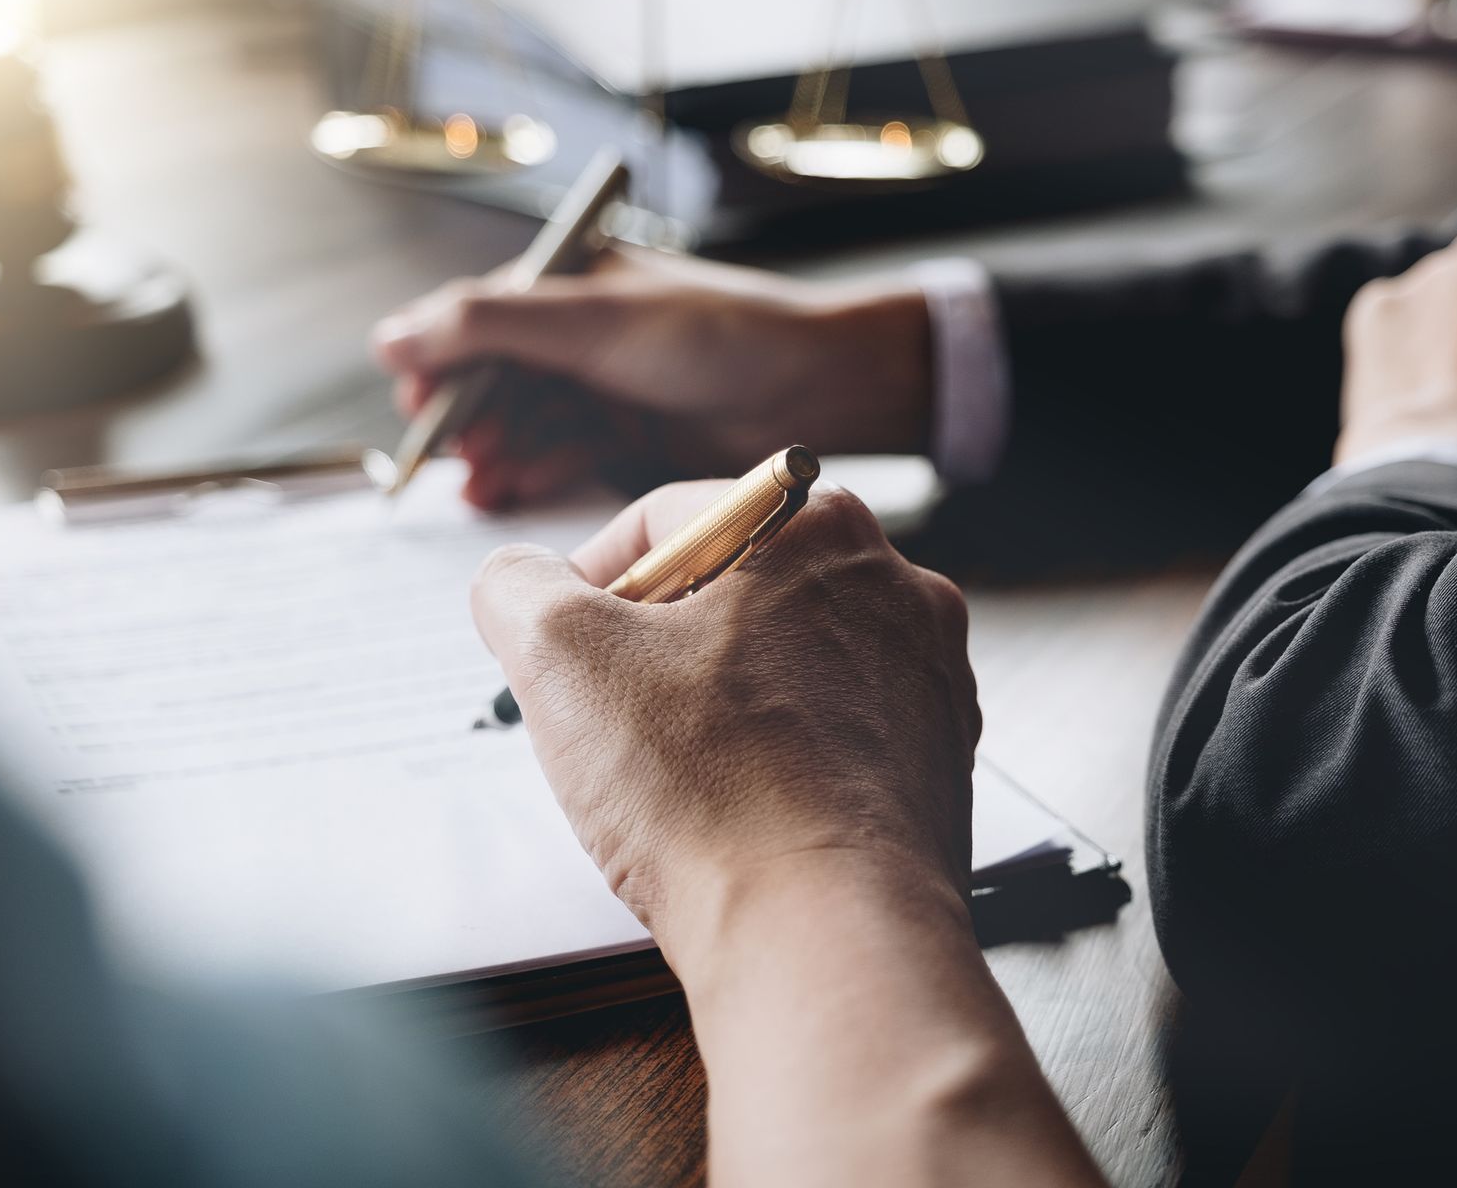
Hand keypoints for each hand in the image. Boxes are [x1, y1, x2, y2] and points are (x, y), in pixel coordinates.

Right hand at [374, 248, 933, 507]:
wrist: (818, 386)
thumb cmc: (718, 333)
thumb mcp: (593, 321)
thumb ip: (489, 324)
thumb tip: (388, 338)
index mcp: (569, 283)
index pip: (476, 319)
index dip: (440, 364)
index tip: (417, 408)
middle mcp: (580, 334)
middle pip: (495, 380)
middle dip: (470, 419)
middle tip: (457, 457)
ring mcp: (605, 388)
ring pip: (525, 424)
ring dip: (499, 452)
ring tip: (483, 486)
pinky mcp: (629, 439)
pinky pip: (563, 455)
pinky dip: (536, 470)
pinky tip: (512, 489)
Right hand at [469, 481, 979, 957]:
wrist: (823, 936)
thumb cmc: (707, 792)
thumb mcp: (561, 656)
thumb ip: (517, 586)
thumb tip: (518, 581)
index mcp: (820, 526)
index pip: (670, 520)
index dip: (591, 584)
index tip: (563, 650)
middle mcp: (896, 585)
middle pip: (736, 589)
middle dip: (661, 647)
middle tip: (612, 717)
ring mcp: (929, 676)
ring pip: (787, 663)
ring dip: (721, 703)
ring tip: (677, 774)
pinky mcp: (938, 760)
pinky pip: (834, 734)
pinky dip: (781, 758)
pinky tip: (741, 809)